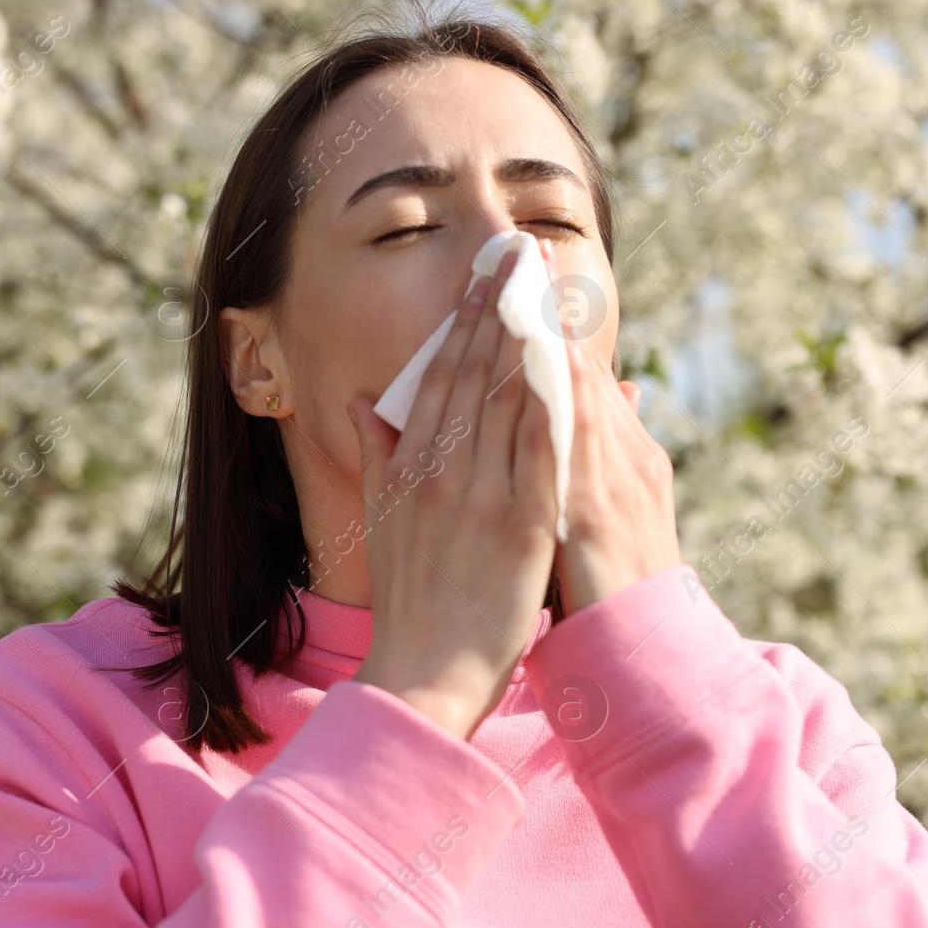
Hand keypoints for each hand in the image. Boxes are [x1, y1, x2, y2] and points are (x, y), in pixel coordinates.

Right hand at [346, 245, 558, 740]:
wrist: (420, 675)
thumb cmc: (406, 604)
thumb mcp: (378, 521)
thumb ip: (376, 456)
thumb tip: (362, 400)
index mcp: (409, 468)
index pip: (437, 377)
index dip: (462, 320)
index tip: (481, 275)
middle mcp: (441, 471)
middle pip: (472, 373)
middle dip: (497, 308)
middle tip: (517, 252)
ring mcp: (480, 495)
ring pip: (504, 399)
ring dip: (527, 337)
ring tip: (544, 284)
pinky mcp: (519, 525)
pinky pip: (537, 449)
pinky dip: (550, 401)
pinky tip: (565, 360)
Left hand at [540, 238, 681, 613]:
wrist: (645, 654)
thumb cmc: (615, 586)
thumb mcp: (613, 510)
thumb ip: (608, 451)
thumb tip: (621, 391)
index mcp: (621, 456)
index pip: (578, 373)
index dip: (549, 319)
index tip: (523, 265)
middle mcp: (624, 459)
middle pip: (581, 367)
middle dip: (551, 305)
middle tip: (526, 243)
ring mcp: (614, 485)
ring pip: (582, 395)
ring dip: (553, 335)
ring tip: (529, 282)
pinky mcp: (599, 518)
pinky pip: (577, 451)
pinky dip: (561, 405)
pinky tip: (541, 367)